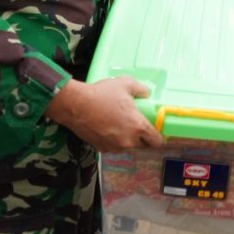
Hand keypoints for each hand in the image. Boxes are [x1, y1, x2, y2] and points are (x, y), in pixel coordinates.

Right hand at [45, 77, 162, 151]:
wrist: (75, 105)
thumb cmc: (102, 94)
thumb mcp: (126, 84)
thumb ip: (141, 90)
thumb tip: (146, 95)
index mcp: (138, 126)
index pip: (157, 141)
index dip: (158, 137)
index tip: (154, 131)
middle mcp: (128, 141)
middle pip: (143, 145)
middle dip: (142, 137)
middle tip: (135, 124)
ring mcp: (114, 147)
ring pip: (127, 146)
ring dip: (126, 138)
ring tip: (118, 123)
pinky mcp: (101, 148)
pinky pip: (113, 146)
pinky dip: (112, 140)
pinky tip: (106, 127)